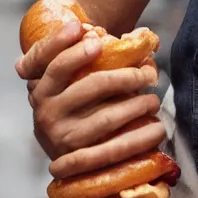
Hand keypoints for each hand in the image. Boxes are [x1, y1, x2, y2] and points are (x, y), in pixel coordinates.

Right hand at [15, 25, 163, 177]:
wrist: (66, 160)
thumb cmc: (77, 107)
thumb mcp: (70, 83)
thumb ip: (90, 58)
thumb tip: (138, 38)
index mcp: (40, 84)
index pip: (45, 58)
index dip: (63, 43)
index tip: (95, 38)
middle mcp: (44, 108)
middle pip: (92, 84)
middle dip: (127, 77)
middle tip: (149, 74)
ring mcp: (59, 135)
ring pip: (107, 117)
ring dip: (138, 106)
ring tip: (153, 101)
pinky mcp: (77, 159)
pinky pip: (115, 147)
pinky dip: (141, 137)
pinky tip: (157, 129)